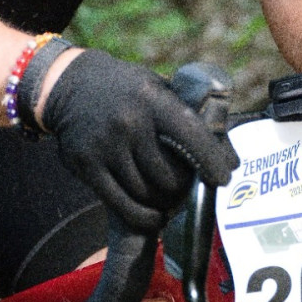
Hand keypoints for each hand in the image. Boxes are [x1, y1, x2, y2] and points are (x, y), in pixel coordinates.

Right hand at [39, 50, 238, 230]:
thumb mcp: (159, 88)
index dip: (210, 160)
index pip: (190, 134)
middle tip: (187, 187)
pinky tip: (155, 216)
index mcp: (151, 99)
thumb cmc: (128, 90)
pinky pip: (122, 205)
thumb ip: (192, 120)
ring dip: (163, 201)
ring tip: (168, 197)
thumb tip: (232, 161)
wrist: (69, 85)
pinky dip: (144, 217)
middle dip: (183, 186)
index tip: (223, 178)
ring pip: (147, 193)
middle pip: (168, 174)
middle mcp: (128, 122)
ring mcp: (105, 146)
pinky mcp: (86, 166)